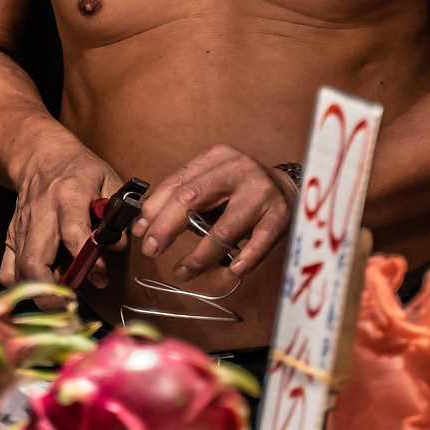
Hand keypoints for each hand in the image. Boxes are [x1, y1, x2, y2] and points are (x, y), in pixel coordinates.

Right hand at [3, 135, 122, 286]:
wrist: (40, 155)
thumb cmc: (80, 169)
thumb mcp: (108, 180)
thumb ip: (117, 213)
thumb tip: (118, 247)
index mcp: (68, 196)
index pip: (72, 233)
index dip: (87, 260)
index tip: (101, 277)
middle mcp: (40, 214)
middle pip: (35, 261)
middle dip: (52, 292)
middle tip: (71, 306)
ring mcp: (21, 227)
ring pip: (20, 270)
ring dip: (40, 293)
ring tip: (61, 299)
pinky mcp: (11, 236)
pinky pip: (7, 270)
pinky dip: (22, 285)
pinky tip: (42, 286)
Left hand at [131, 146, 296, 281]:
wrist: (289, 188)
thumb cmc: (242, 191)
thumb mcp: (213, 184)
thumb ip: (184, 199)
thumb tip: (145, 225)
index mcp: (216, 158)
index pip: (176, 183)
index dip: (154, 209)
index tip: (140, 231)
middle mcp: (238, 170)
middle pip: (191, 198)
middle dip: (166, 228)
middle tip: (152, 250)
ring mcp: (261, 192)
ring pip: (223, 228)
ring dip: (200, 256)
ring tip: (185, 271)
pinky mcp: (280, 214)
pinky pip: (259, 241)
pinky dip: (245, 258)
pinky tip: (233, 269)